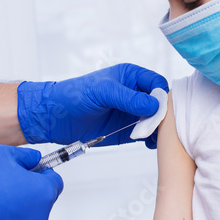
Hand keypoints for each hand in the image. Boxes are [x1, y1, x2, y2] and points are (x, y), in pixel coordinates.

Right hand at [0, 145, 62, 219]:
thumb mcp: (3, 154)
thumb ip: (26, 157)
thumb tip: (33, 159)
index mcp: (42, 194)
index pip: (54, 182)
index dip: (40, 175)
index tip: (29, 173)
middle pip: (39, 204)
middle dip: (25, 195)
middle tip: (1, 187)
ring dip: (13, 214)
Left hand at [17, 63, 168, 148]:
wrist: (56, 117)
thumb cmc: (75, 95)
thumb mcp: (103, 92)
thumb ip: (128, 98)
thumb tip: (154, 105)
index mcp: (131, 76)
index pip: (157, 84)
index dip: (161, 96)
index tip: (157, 110)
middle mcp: (134, 93)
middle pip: (161, 103)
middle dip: (163, 115)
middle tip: (156, 127)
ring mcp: (132, 112)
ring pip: (157, 120)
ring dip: (159, 129)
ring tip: (151, 137)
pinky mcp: (128, 130)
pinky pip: (147, 134)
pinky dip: (152, 139)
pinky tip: (147, 143)